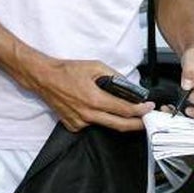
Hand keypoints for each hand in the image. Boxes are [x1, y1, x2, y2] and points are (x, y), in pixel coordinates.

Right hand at [33, 58, 154, 131]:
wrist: (44, 78)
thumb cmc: (67, 71)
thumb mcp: (95, 66)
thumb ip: (114, 76)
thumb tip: (128, 86)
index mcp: (95, 99)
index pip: (125, 110)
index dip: (140, 110)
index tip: (149, 108)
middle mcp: (88, 114)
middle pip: (120, 125)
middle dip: (137, 124)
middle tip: (147, 120)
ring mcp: (80, 122)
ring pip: (106, 125)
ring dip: (117, 120)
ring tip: (125, 112)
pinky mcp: (73, 126)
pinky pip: (92, 125)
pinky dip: (98, 118)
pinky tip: (95, 108)